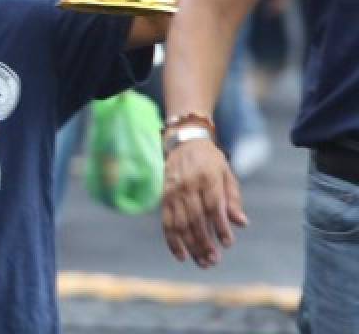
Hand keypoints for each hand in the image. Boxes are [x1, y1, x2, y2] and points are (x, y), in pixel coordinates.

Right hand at [161, 138, 247, 267]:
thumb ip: (232, 199)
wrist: (184, 143)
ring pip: (180, 224)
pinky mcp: (164, 198)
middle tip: (214, 260)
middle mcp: (187, 186)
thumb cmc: (210, 161)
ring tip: (202, 262)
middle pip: (195, 219)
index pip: (213, 206)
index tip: (228, 244)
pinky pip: (166, 222)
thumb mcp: (227, 174)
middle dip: (204, 242)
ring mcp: (173, 193)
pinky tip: (181, 255)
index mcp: (206, 178)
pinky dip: (172, 241)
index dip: (220, 226)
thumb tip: (241, 223)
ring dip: (191, 246)